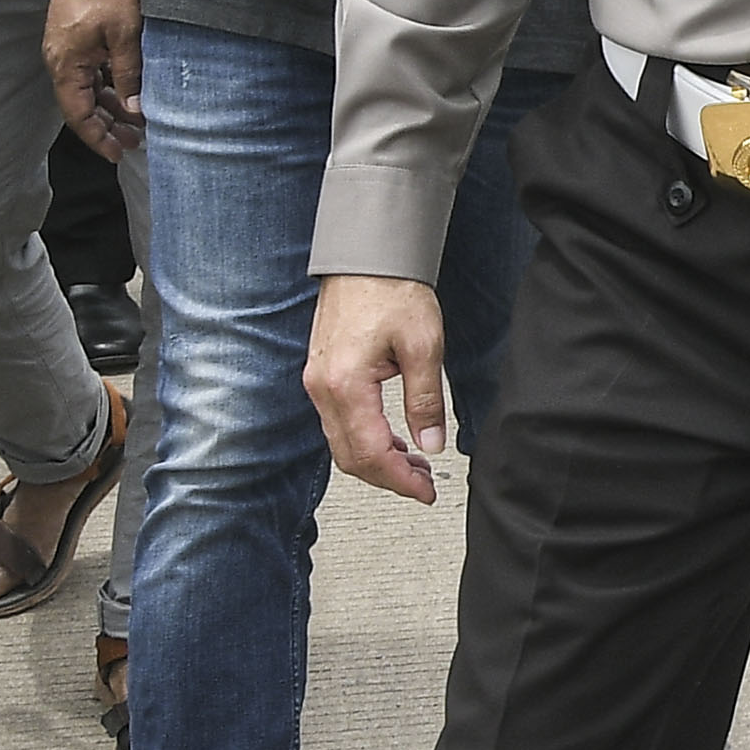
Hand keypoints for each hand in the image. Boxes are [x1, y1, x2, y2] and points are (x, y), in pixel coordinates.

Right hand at [46, 0, 145, 157]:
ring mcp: (68, 50)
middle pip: (82, 106)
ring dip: (111, 106)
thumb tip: (135, 109)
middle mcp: (62, 61)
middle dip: (107, 127)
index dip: (96, 138)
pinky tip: (130, 92)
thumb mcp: (125, 35)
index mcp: (66, 66)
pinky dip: (110, 85)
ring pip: (89, 89)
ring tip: (137, 123)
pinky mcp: (78, 38)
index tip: (117, 154)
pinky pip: (92, 72)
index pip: (78, 115)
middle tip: (135, 142)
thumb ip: (129, 74)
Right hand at [306, 273, 451, 503]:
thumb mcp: (423, 346)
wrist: (367, 257)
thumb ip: (426, 399)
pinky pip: (340, 422)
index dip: (399, 480)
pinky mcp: (323, 374)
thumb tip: (431, 442)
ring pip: (342, 442)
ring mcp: (318, 382)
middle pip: (349, 456)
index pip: (369, 452)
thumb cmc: (392, 290)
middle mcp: (322, 388)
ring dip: (377, 460)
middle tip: (424, 485)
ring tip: (415, 465)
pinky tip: (393, 440)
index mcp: (345, 385)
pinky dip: (366, 438)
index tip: (425, 491)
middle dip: (387, 477)